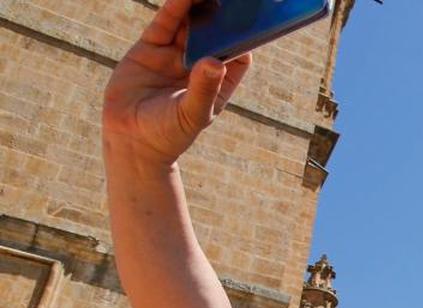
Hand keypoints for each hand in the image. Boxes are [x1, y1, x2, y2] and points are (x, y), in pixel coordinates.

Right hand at [102, 0, 250, 165]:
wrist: (130, 140)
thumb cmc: (169, 134)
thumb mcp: (191, 113)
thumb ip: (203, 89)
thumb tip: (215, 62)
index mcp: (218, 84)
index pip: (238, 57)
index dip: (246, 40)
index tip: (253, 23)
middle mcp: (198, 67)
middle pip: (215, 35)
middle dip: (223, 17)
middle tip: (234, 0)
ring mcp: (174, 56)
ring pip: (190, 24)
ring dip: (199, 6)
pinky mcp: (150, 48)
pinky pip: (165, 24)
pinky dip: (174, 8)